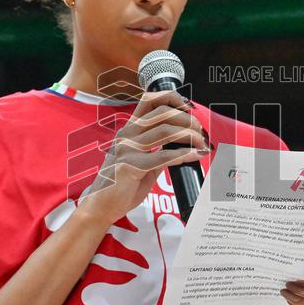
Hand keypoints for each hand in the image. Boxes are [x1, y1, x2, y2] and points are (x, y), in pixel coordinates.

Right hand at [78, 90, 207, 226]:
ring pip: (165, 131)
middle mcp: (127, 134)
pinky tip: (194, 156)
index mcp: (129, 129)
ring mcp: (127, 149)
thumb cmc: (122, 185)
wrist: (101, 205)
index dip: (172, 99)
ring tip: (201, 144)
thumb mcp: (141, 161)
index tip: (190, 109)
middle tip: (200, 131)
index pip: (149, 100)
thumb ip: (157, 150)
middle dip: (187, 119)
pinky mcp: (129, 166)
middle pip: (162, 112)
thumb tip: (182, 145)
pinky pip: (162, 156)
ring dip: (189, 136)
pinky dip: (183, 154)